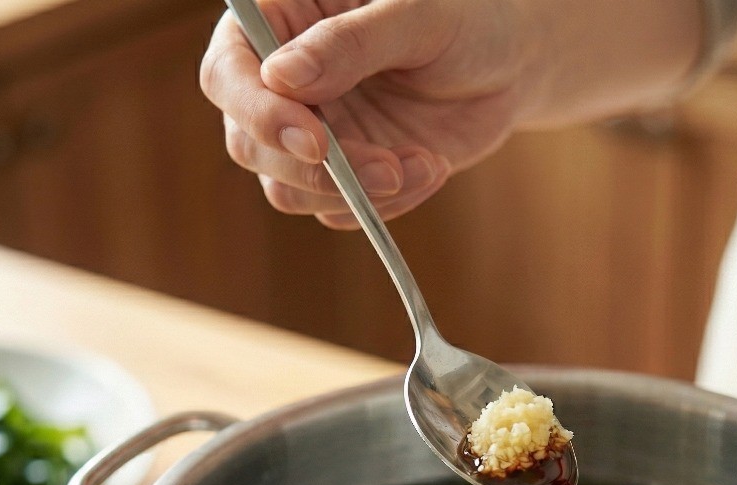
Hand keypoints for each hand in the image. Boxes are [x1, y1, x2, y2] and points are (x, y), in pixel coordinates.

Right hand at [200, 0, 535, 227]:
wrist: (507, 67)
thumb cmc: (464, 19)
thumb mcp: (416, 15)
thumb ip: (350, 43)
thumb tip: (282, 78)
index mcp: (281, 22)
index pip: (229, 73)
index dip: (258, 112)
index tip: (314, 141)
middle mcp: (284, 86)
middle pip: (249, 144)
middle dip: (315, 171)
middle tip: (386, 169)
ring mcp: (313, 136)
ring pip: (289, 190)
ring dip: (356, 194)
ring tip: (423, 164)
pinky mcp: (347, 177)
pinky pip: (342, 213)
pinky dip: (387, 205)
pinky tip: (430, 169)